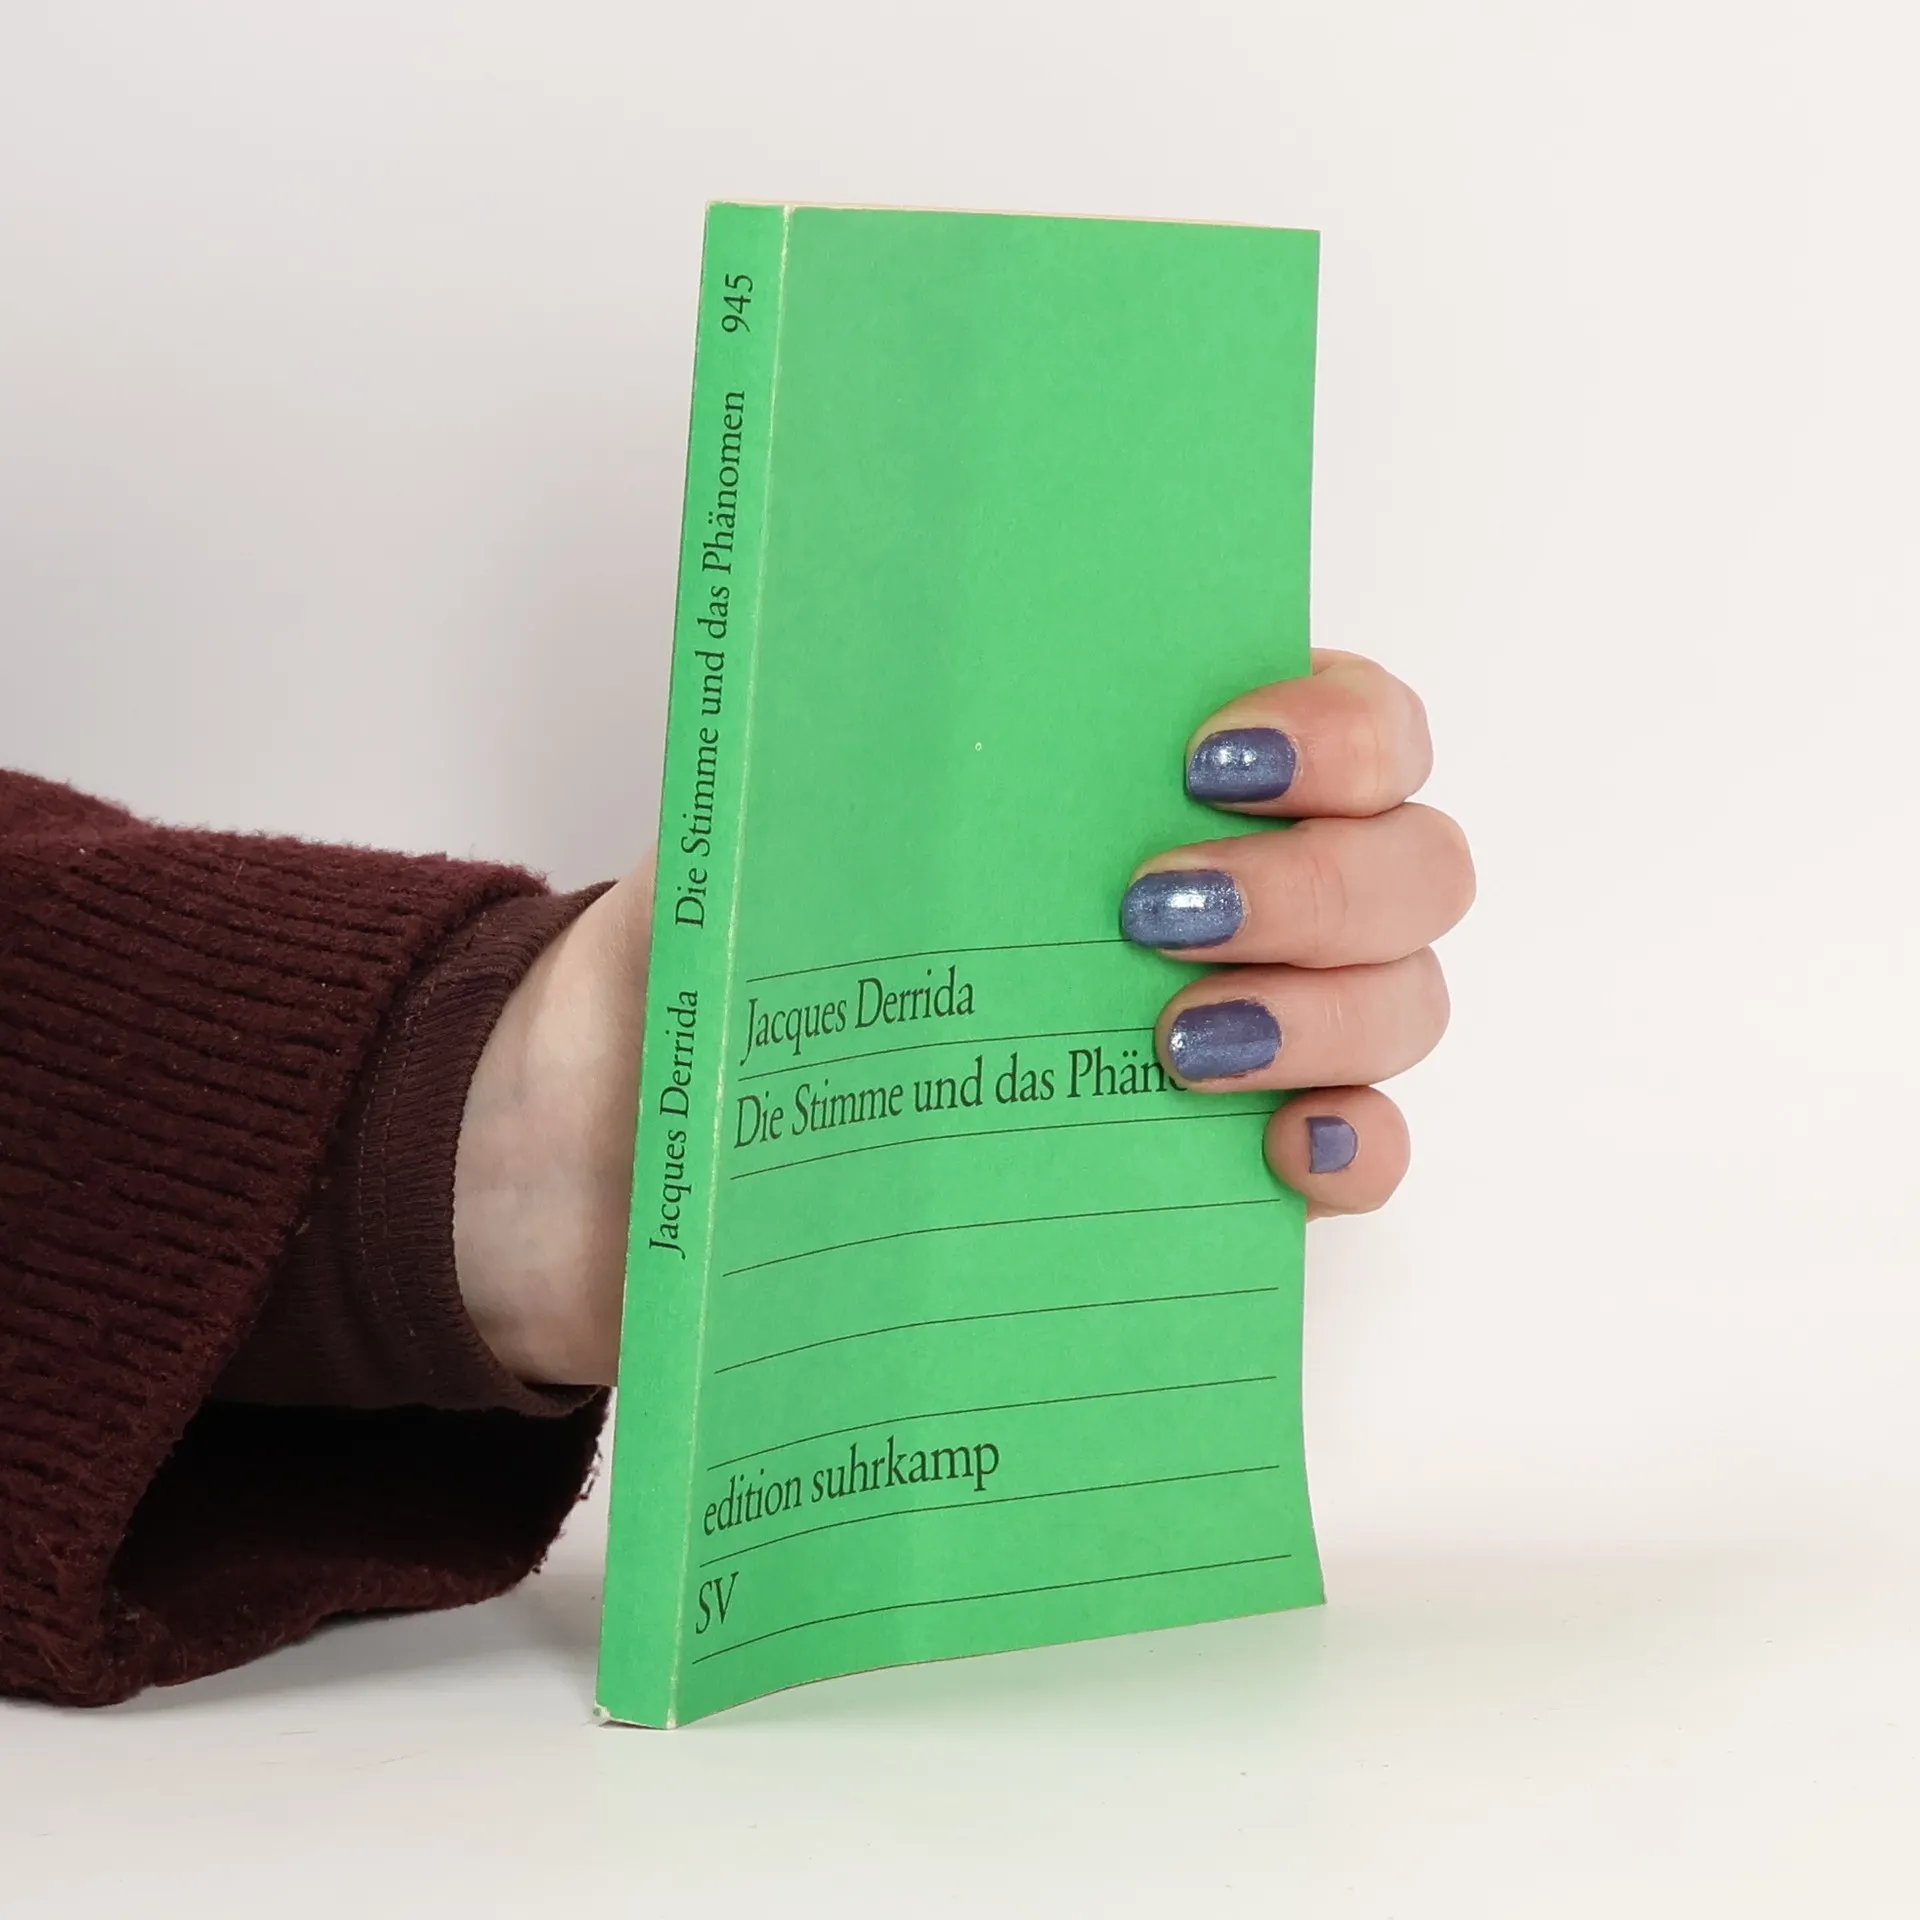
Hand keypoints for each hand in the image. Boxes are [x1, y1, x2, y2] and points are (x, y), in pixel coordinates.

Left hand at [454, 649, 1468, 1383]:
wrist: (601, 1168)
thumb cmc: (693, 979)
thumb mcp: (742, 830)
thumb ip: (828, 740)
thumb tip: (882, 623)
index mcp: (1125, 786)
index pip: (1331, 716)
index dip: (1333, 723)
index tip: (1214, 754)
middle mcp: (1216, 897)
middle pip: (1404, 860)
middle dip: (1323, 879)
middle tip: (1156, 910)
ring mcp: (1235, 1040)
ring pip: (1403, 999)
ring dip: (1331, 1008)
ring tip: (1175, 1043)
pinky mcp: (1205, 1181)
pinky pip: (1354, 1154)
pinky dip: (1350, 1148)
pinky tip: (1278, 1151)